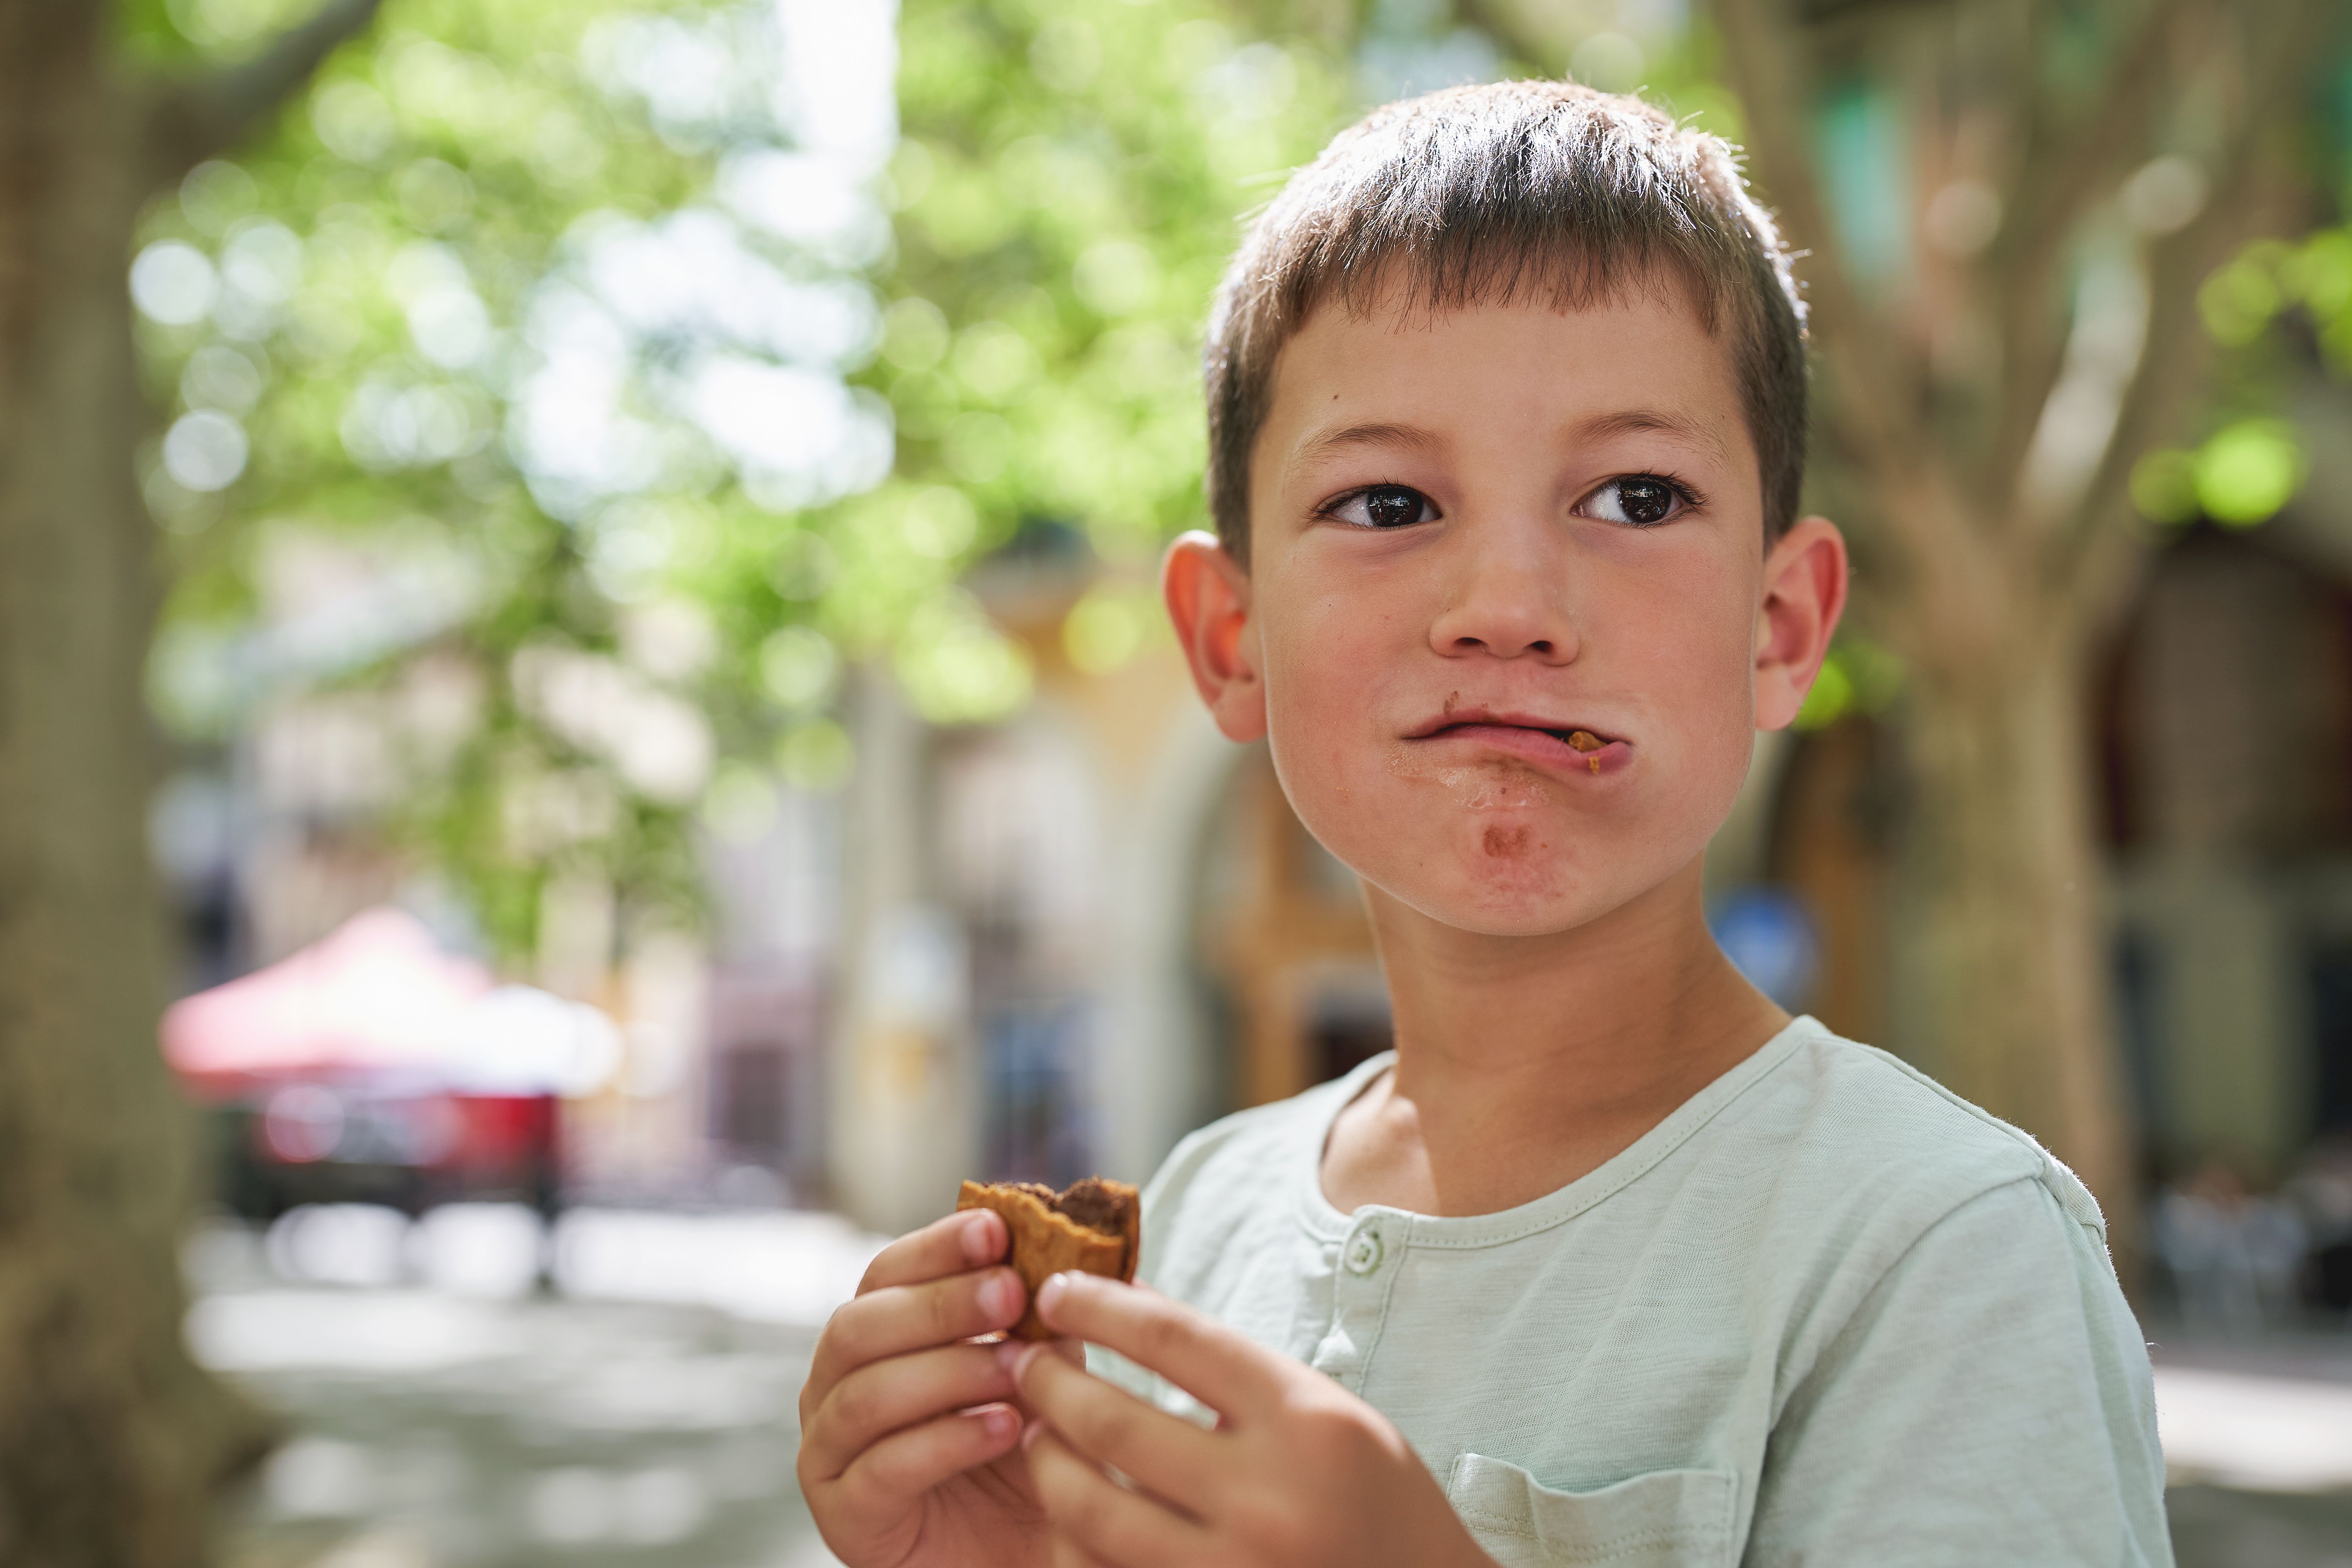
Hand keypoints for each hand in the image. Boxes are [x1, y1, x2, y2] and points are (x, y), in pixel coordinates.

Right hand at [796, 1208, 1053, 1567]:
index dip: (937, 1246)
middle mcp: (832, 1386)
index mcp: (872, 1335)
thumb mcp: (1041, 1368)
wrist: (1022, 1546)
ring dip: (946, 1372)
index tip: (996, 1228)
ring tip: (1016, 1369)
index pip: (886, 1272)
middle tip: (1010, 1293)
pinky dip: (945, 1442)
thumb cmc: (1023, 1448)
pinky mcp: (845, 1517)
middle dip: (940, 1305)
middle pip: (861, 1325)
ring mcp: (828, 1453)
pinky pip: (882, 1469)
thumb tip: (1068, 1247)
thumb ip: (1040, 1315)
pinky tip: (1004, 1428)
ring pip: (865, 1395)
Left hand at [1011, 1272, 1493, 1567]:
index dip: (1100, 1305)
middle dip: (1050, 1382)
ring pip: (1090, 1510)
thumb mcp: (1329, 1416)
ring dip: (1045, 1462)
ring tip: (1035, 1433)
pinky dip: (1071, 1537)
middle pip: (1114, 1423)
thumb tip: (1128, 1306)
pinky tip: (1067, 1511)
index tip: (1057, 1290)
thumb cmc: (1377, 1502)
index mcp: (1308, 1422)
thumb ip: (1238, 1373)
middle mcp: (1270, 1497)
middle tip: (1023, 1361)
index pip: (1174, 1338)